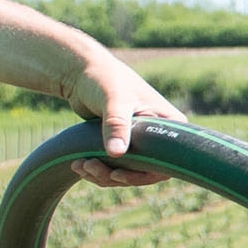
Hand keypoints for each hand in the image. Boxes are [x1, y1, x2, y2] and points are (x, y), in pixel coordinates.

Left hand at [63, 52, 185, 186]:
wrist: (80, 72)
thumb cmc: (103, 79)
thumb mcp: (113, 100)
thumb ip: (116, 125)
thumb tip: (118, 154)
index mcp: (169, 124)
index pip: (167, 163)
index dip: (144, 175)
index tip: (117, 174)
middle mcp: (160, 136)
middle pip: (145, 172)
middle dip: (116, 176)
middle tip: (90, 167)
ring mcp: (141, 143)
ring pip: (127, 173)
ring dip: (102, 175)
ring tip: (80, 165)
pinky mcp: (124, 145)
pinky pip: (115, 168)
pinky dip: (97, 171)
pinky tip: (78, 165)